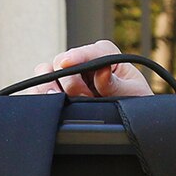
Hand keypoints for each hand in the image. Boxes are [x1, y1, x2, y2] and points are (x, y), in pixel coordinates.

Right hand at [22, 40, 153, 96]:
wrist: (130, 123)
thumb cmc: (134, 103)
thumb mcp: (133, 94)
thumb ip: (116, 84)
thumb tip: (101, 71)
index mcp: (104, 55)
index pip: (86, 52)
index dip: (75, 57)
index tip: (67, 65)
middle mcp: (82, 62)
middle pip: (61, 62)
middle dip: (70, 82)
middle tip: (85, 98)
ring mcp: (68, 76)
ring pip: (45, 73)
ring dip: (51, 88)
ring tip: (63, 102)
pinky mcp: (58, 91)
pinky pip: (40, 89)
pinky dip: (41, 96)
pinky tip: (51, 105)